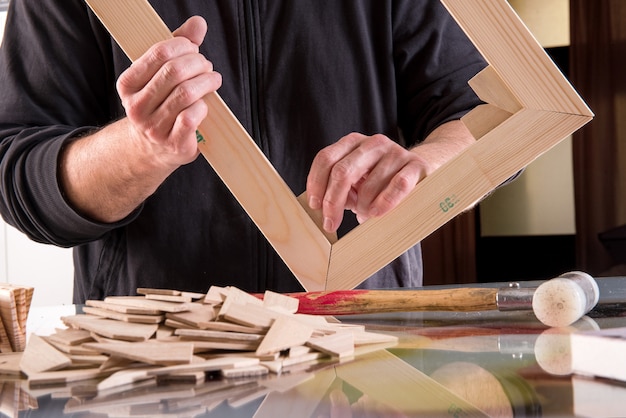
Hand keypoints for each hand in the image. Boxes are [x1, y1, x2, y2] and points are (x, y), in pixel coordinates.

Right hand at [116, 16, 221, 169]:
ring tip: (212, 80)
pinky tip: (205, 104)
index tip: (193, 49)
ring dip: (206, 82)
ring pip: (186, 94)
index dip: (183, 46)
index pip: (159, 53)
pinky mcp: (174, 144)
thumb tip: (198, 23)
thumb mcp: (161, 74)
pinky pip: (192, 117)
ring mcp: (154, 128)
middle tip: (206, 66)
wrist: (153, 149)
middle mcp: (136, 107)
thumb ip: (179, 46)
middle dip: (197, 64)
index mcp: (128, 85)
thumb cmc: (161, 104)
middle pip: (174, 72)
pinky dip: (204, 106)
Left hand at [306, 133, 430, 232]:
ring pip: (369, 185)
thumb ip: (340, 188)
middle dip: (332, 202)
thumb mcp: (357, 179)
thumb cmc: (381, 180)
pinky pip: (397, 186)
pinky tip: (376, 213)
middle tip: (330, 224)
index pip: (326, 159)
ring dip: (362, 208)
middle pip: (342, 171)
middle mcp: (373, 143)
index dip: (316, 183)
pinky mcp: (416, 165)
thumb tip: (322, 210)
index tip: (314, 206)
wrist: (420, 170)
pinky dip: (384, 203)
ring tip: (364, 216)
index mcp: (353, 143)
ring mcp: (396, 152)